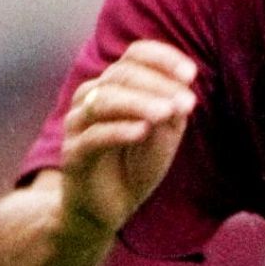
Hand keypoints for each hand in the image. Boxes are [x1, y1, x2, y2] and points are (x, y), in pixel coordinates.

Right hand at [60, 40, 198, 235]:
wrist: (107, 209)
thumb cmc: (135, 166)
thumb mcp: (164, 135)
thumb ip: (172, 110)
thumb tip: (183, 87)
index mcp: (115, 86)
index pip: (134, 56)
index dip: (162, 59)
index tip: (190, 74)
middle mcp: (91, 97)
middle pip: (120, 75)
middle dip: (157, 85)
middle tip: (187, 102)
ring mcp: (78, 124)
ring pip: (104, 100)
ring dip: (139, 103)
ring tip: (166, 113)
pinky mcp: (73, 154)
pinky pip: (93, 136)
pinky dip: (118, 130)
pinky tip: (142, 131)